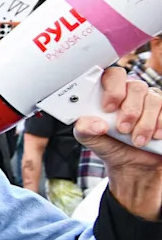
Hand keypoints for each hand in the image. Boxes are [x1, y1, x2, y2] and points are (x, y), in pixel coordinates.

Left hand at [75, 67, 161, 219]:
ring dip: (145, 123)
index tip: (108, 108)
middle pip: (136, 86)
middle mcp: (132, 93)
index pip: (113, 75)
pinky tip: (154, 136)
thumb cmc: (109, 144)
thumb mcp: (89, 138)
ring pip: (153, 99)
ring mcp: (151, 101)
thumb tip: (94, 124)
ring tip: (137, 140)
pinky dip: (160, 124)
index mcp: (110, 92)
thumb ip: (84, 129)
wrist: (131, 164)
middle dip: (130, 110)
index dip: (112, 88)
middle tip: (122, 129)